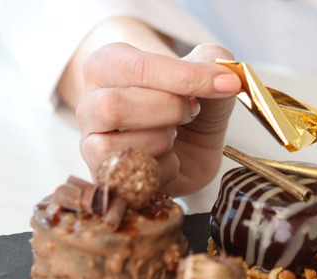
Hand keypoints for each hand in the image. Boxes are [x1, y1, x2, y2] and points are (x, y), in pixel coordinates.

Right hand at [77, 42, 240, 196]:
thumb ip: (213, 63)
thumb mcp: (207, 73)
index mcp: (107, 65)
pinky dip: (164, 169)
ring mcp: (92, 144)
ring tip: (176, 135)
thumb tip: (225, 79)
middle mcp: (90, 103)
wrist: (194, 145)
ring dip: (162, 141)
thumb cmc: (192, 102)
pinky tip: (171, 158)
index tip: (226, 84)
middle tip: (192, 110)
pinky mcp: (106, 178)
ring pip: (116, 146)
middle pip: (112, 107)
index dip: (186, 78)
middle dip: (167, 111)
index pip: (138, 68)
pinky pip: (131, 176)